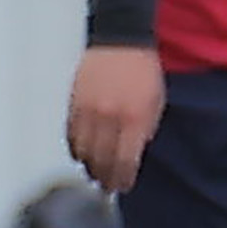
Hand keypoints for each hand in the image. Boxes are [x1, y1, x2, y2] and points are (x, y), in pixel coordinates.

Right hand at [65, 45, 164, 193]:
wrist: (120, 40)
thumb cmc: (143, 71)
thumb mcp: (156, 103)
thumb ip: (144, 130)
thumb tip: (132, 154)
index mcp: (134, 119)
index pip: (124, 162)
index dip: (122, 179)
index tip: (122, 186)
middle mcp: (109, 117)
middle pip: (101, 160)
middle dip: (104, 177)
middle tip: (106, 187)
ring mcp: (88, 109)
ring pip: (82, 150)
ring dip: (88, 165)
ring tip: (93, 172)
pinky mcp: (73, 101)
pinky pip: (70, 132)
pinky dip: (74, 146)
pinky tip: (80, 153)